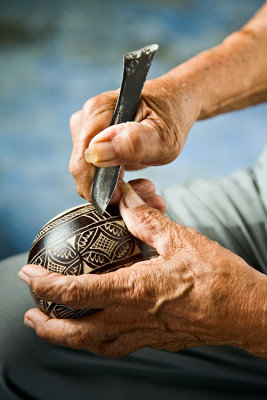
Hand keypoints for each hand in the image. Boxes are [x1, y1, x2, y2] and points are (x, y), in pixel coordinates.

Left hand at [19, 184, 266, 358]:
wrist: (247, 311)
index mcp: (136, 290)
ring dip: (69, 339)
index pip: (78, 291)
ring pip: (96, 347)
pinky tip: (98, 331)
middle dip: (49, 326)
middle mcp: (135, 318)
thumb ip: (145, 220)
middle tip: (32, 315)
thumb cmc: (218, 276)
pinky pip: (119, 346)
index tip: (29, 277)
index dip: (47, 285)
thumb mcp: (180, 239)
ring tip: (53, 327)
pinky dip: (99, 342)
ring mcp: (146, 334)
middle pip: (78, 333)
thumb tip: (124, 198)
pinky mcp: (158, 340)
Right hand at [69, 77, 199, 201]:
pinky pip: (94, 172)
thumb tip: (94, 154)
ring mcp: (85, 131)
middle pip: (84, 171)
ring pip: (89, 176)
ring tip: (144, 186)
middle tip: (144, 191)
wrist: (173, 105)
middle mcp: (85, 120)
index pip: (82, 163)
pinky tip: (135, 181)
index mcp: (97, 113)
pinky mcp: (91, 142)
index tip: (125, 196)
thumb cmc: (171, 118)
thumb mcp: (162, 136)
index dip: (100, 188)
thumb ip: (132, 144)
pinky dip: (114, 183)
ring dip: (115, 189)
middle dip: (110, 190)